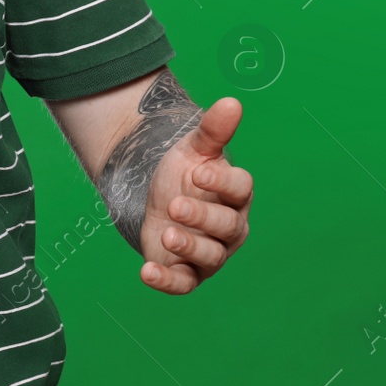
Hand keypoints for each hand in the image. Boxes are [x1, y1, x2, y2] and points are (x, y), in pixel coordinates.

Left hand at [137, 97, 252, 293]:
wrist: (159, 200)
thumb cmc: (186, 175)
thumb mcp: (194, 149)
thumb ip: (213, 130)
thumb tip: (231, 102)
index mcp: (236, 194)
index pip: (240, 189)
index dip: (221, 182)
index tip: (196, 172)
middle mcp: (230, 227)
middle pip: (226, 226)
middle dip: (202, 217)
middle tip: (173, 205)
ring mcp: (210, 252)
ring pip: (210, 256)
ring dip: (188, 247)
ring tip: (165, 234)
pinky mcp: (187, 273)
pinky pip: (183, 283)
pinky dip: (167, 282)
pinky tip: (146, 273)